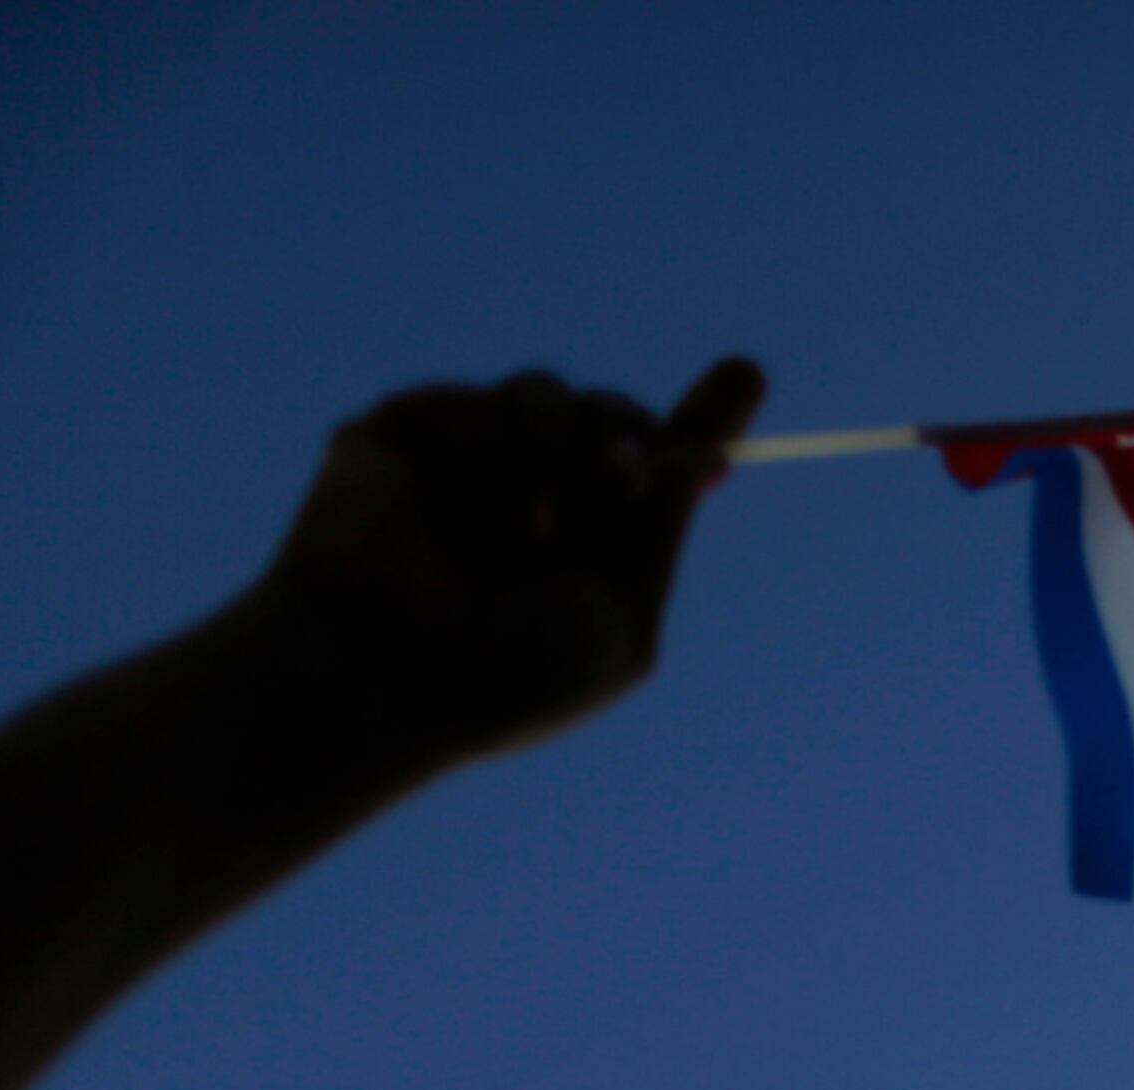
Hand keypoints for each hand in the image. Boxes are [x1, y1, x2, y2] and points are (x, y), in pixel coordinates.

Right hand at [253, 358, 764, 770]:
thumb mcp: (621, 614)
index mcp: (595, 547)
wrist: (387, 670)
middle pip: (617, 414)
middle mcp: (539, 496)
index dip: (705, 419)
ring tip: (525, 533)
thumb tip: (710, 457)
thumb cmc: (508, 672)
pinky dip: (484, 461)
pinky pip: (483, 404)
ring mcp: (474, 460)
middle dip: (631, 441)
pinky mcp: (412, 429)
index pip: (658, 468)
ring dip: (555, 460)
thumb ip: (661, 530)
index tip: (746, 372)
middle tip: (620, 480)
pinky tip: (452, 513)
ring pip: (552, 395)